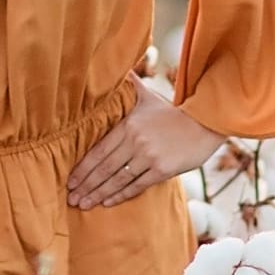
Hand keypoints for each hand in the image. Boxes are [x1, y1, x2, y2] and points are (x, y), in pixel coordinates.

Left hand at [66, 81, 227, 209]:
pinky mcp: (163, 170)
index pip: (99, 150)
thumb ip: (130, 86)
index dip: (82, 167)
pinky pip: (137, 186)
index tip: (70, 180)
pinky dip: (120, 195)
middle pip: (104, 167)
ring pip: (117, 179)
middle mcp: (136, 141)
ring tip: (83, 204)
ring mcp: (149, 156)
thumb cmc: (173, 113)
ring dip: (99, 194)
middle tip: (70, 197)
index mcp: (128, 125)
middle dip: (86, 184)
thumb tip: (117, 69)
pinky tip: (107, 203)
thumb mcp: (148, 97)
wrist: (204, 124)